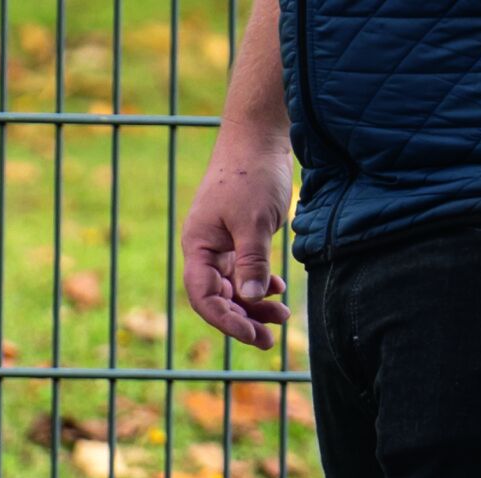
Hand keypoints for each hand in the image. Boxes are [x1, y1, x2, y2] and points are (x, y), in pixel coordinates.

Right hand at [180, 128, 292, 349]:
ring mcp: (221, 246)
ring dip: (255, 306)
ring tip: (282, 317)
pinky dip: (260, 286)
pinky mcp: (238, 239)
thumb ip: (252, 262)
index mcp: (198, 246)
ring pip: (235, 288)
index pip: (204, 297)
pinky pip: (245, 273)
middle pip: (219, 298)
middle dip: (243, 320)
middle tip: (270, 339)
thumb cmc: (251, 173)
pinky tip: (277, 291)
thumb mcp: (253, 222)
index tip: (251, 333)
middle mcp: (205, 250)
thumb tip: (249, 300)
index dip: (226, 320)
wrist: (258, 136)